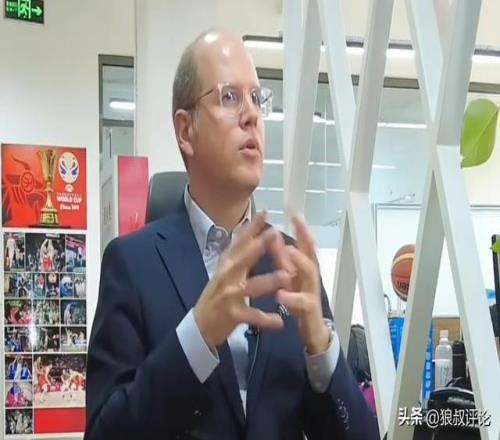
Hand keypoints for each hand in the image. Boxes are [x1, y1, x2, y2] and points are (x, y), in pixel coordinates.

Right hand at [194, 213, 291, 348]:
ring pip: (251, 286)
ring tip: (286, 276)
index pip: (239, 242)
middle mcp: (227, 276)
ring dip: (268, 281)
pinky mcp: (233, 314)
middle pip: (244, 258)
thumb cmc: (218, 294)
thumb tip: (250, 230)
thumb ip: (239, 254)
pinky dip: (266, 319)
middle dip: (259, 245)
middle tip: (274, 233)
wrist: (201, 324)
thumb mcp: (225, 271)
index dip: (251, 227)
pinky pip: (252, 316)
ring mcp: (229, 295)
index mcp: (227, 264)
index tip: (264, 212)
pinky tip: (280, 322)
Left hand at [275, 215, 329, 354]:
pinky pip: (302, 302)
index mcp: (303, 265)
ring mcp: (311, 290)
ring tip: (289, 250)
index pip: (304, 241)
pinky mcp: (308, 309)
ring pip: (309, 273)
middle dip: (304, 235)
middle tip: (297, 221)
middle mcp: (310, 274)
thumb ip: (281, 257)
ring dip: (299, 261)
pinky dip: (291, 297)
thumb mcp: (288, 276)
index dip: (300, 226)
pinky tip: (281, 294)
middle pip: (311, 251)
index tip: (293, 209)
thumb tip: (273, 234)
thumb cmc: (298, 299)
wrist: (312, 331)